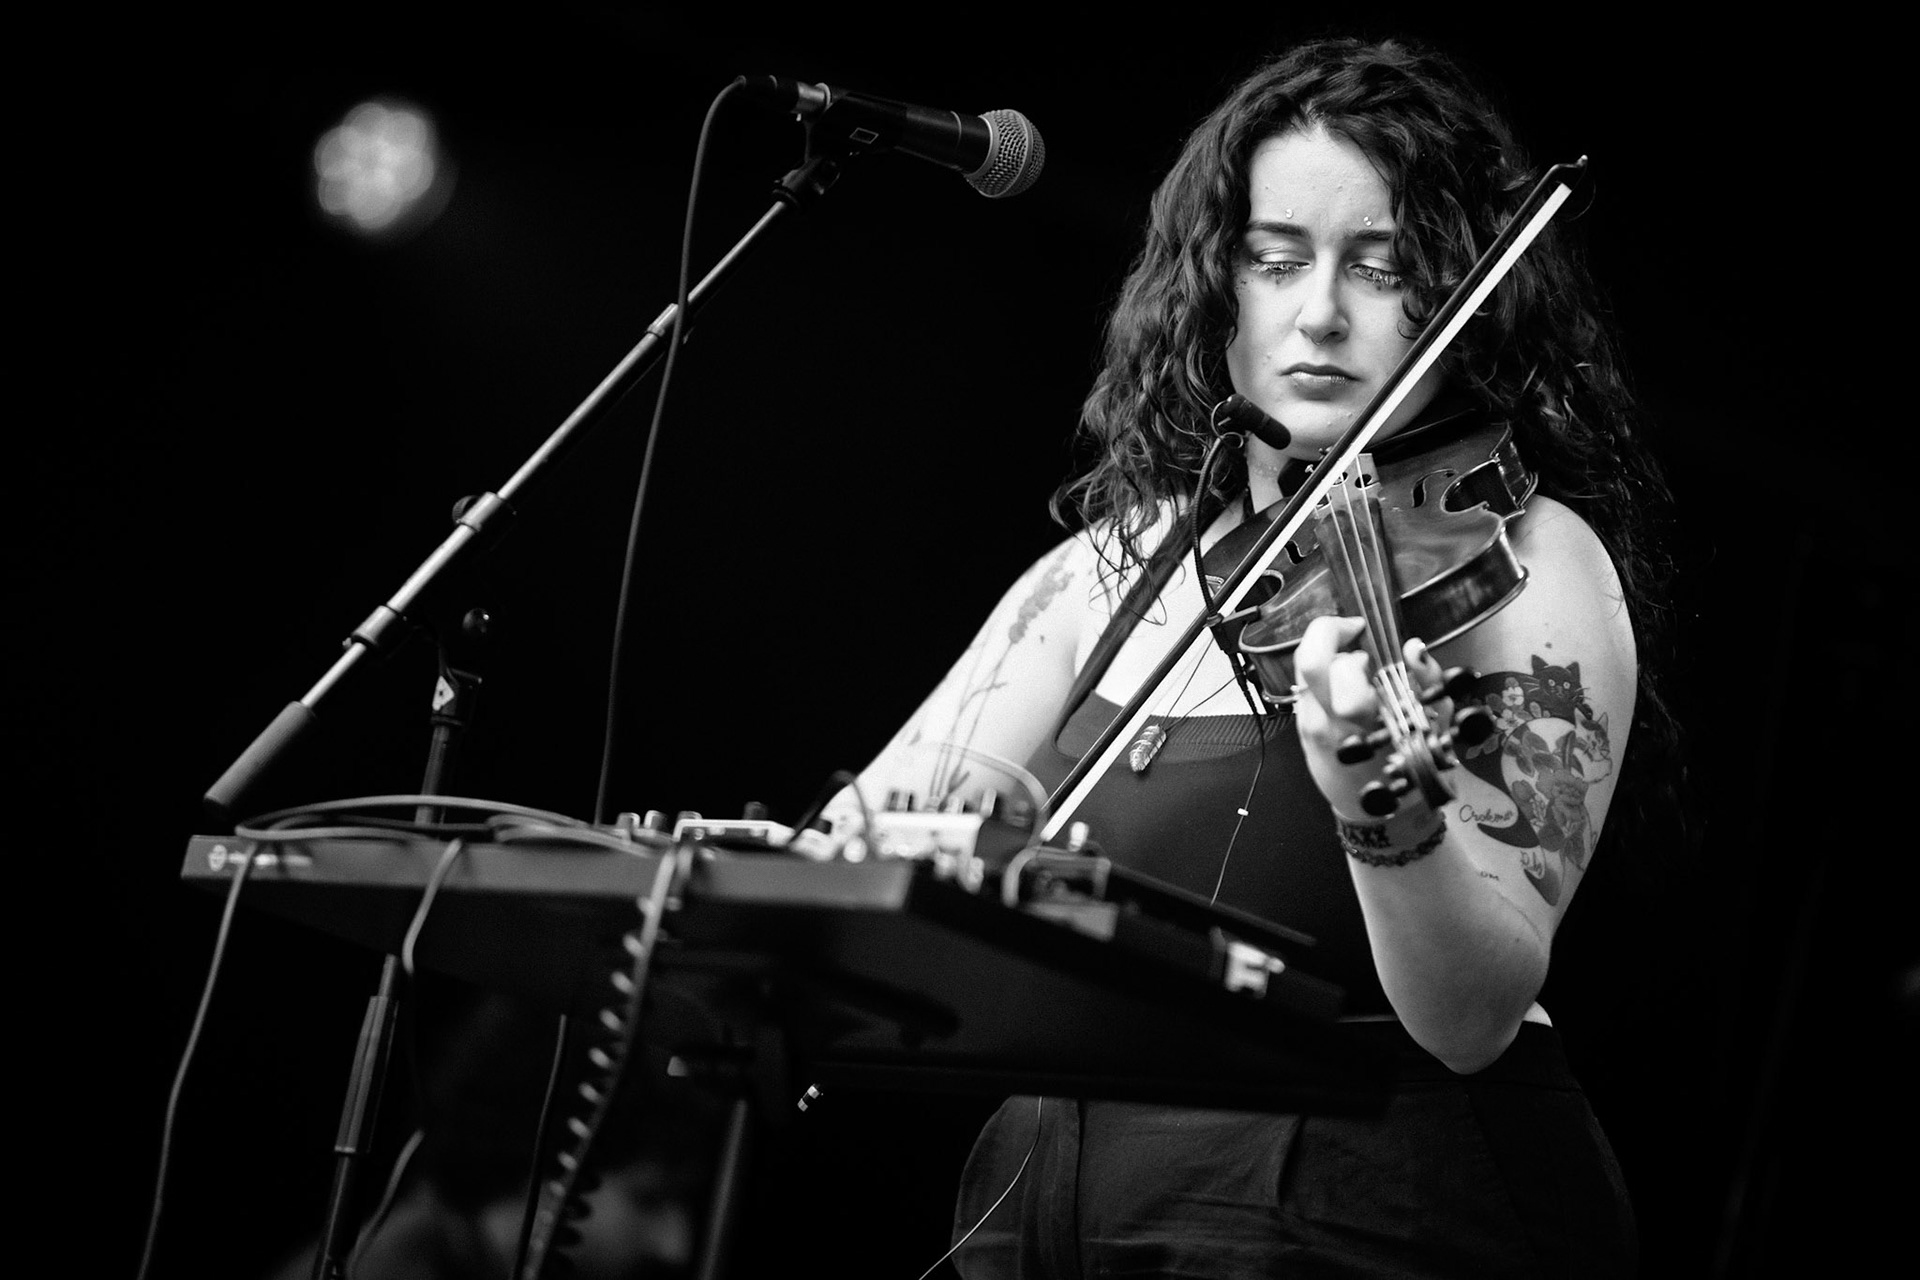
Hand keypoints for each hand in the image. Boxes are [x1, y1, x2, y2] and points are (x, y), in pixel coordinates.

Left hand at [1291, 615, 1449, 822]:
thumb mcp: (1433, 726)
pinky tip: (1347, 688)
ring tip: (1356, 671)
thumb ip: (1427, 681)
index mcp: (1358, 718)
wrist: (1379, 817)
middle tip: (1358, 647)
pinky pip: (1305, 690)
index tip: (1360, 627)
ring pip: (1303, 674)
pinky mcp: (1302, 731)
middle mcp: (1325, 720)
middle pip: (1309, 662)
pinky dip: (1325, 679)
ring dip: (1329, 661)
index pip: (1332, 664)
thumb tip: (1413, 646)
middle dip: (1332, 642)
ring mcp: (1309, 726)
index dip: (1338, 633)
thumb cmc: (1410, 768)